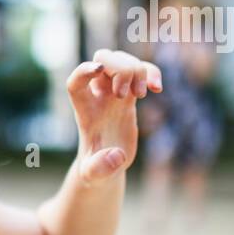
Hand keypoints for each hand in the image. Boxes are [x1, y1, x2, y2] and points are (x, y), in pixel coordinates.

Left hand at [65, 49, 162, 184]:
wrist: (106, 166)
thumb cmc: (95, 170)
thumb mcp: (94, 174)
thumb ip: (100, 167)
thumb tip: (116, 156)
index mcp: (84, 111)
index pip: (75, 82)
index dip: (84, 70)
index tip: (98, 69)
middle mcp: (97, 97)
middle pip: (102, 59)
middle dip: (118, 68)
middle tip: (126, 95)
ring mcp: (113, 94)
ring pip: (122, 60)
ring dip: (137, 69)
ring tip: (142, 95)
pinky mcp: (130, 96)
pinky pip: (140, 71)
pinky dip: (151, 72)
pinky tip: (157, 88)